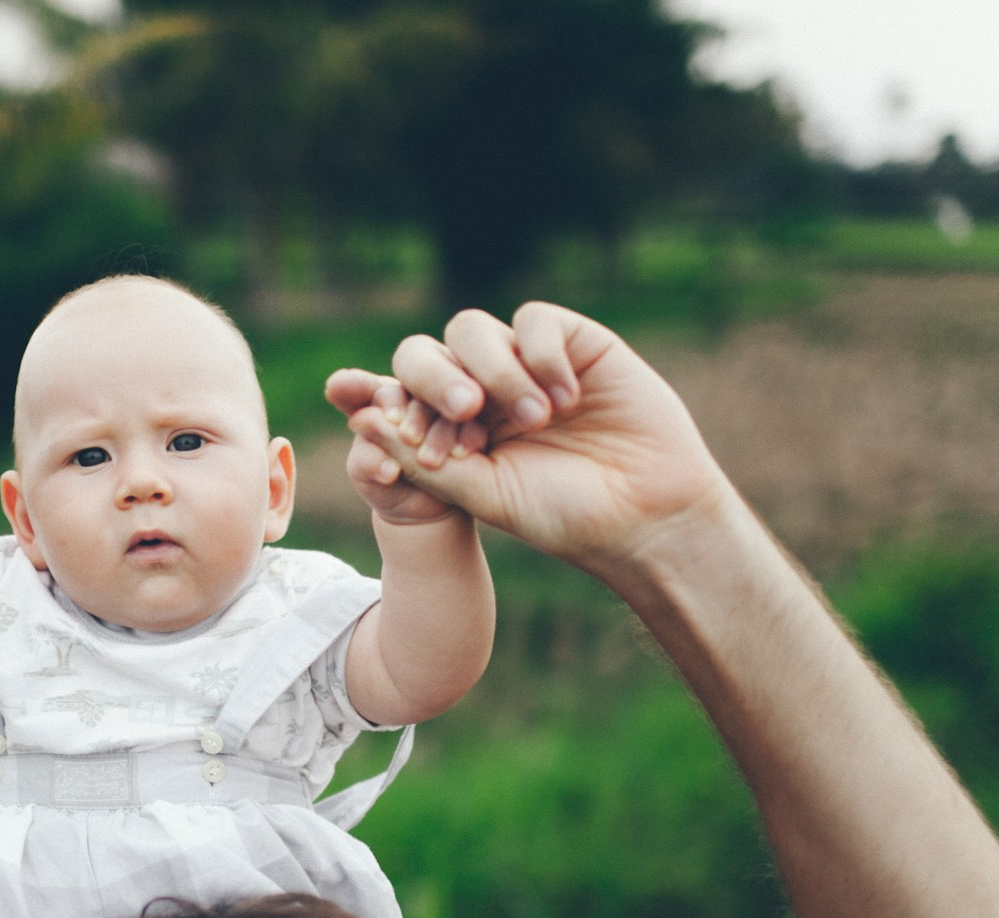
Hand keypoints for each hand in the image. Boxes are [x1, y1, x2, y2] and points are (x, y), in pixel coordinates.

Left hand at [326, 304, 729, 575]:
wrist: (643, 515)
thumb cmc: (562, 514)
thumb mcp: (482, 493)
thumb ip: (421, 458)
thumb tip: (359, 418)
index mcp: (450, 430)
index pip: (397, 396)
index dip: (375, 394)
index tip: (355, 401)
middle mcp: (480, 390)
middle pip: (425, 354)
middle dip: (431, 380)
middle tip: (464, 413)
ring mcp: (523, 364)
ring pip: (473, 330)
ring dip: (492, 372)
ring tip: (533, 422)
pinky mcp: (572, 342)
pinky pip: (533, 321)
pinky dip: (538, 354)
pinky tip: (563, 399)